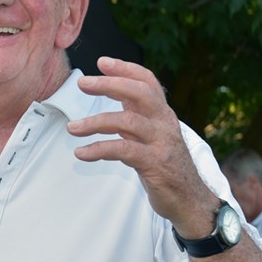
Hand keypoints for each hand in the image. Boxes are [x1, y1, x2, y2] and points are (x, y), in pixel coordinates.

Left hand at [65, 56, 214, 226]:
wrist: (189, 200)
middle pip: (139, 93)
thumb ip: (136, 114)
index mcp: (162, 114)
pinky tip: (81, 153)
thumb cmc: (165, 165)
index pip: (147, 82)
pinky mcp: (155, 164)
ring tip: (72, 128)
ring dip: (95, 122)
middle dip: (109, 84)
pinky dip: (99, 150)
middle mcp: (164, 123)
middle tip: (82, 83)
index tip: (102, 62)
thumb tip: (114, 92)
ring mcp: (161, 142)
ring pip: (127, 122)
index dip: (126, 69)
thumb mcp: (151, 135)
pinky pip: (123, 150)